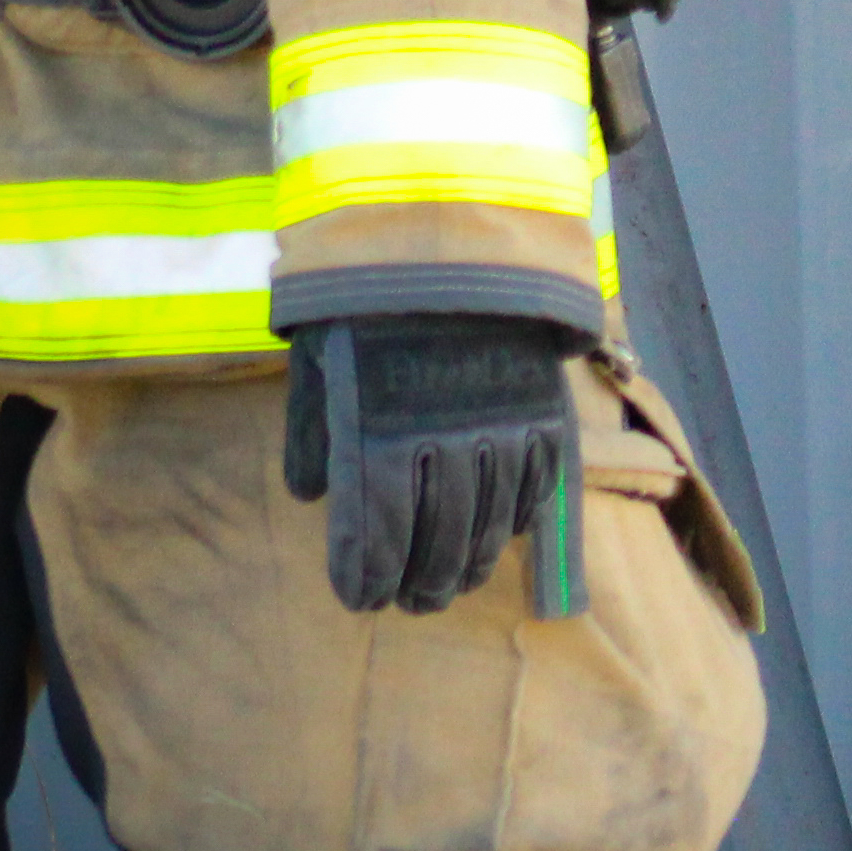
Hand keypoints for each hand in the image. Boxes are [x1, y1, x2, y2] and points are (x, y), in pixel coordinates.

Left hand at [280, 314, 581, 611]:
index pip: (373, 534)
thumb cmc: (369, 306)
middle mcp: (442, 445)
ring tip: (455, 586)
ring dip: (469, 564)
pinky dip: (517, 519)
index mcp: (378, 436)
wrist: (452, 245)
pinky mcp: (541, 416)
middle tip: (411, 604)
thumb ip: (312, 434)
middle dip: (419, 584)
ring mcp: (499, 432)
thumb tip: (310, 494)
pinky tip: (500, 538)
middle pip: (435, 542)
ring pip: (488, 524)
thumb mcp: (317, 364)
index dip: (365, 576)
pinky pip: (535, 486)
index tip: (359, 600)